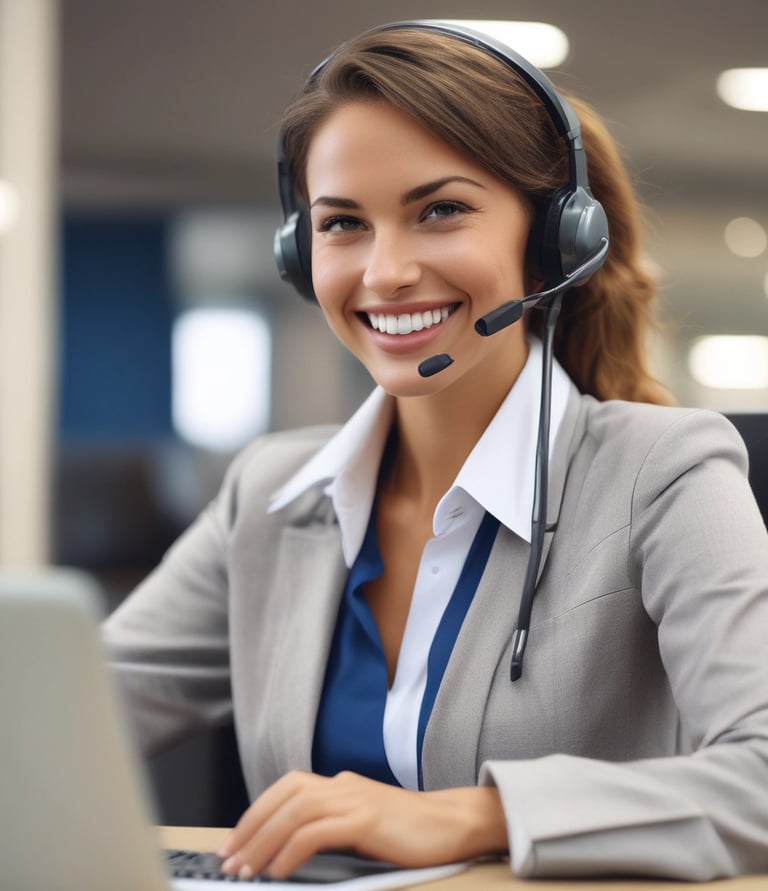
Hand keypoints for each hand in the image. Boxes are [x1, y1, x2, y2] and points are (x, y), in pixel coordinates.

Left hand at [217, 770, 507, 879]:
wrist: (451, 823)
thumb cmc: (409, 830)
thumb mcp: (363, 822)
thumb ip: (333, 825)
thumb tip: (292, 848)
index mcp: (339, 784)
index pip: (285, 790)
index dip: (254, 814)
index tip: (233, 842)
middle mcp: (341, 784)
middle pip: (283, 798)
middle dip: (250, 829)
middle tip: (228, 860)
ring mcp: (353, 799)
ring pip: (294, 812)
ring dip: (263, 842)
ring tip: (246, 870)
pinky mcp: (365, 818)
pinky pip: (317, 831)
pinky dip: (291, 850)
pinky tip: (280, 871)